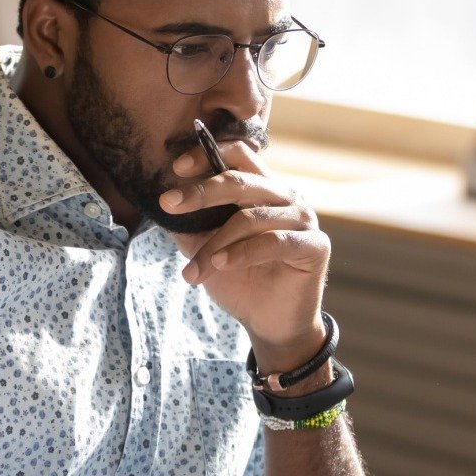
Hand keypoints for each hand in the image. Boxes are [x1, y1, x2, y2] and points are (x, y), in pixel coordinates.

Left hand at [162, 140, 328, 369]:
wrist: (268, 322)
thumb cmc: (239, 280)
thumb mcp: (205, 248)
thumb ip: (189, 224)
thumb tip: (160, 204)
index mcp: (262, 188)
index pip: (239, 155)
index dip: (208, 154)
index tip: (177, 168)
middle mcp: (285, 197)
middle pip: (240, 181)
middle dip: (201, 192)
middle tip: (168, 204)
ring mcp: (303, 219)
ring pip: (250, 217)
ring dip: (215, 243)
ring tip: (193, 269)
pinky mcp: (315, 245)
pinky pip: (274, 242)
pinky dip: (242, 253)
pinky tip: (220, 264)